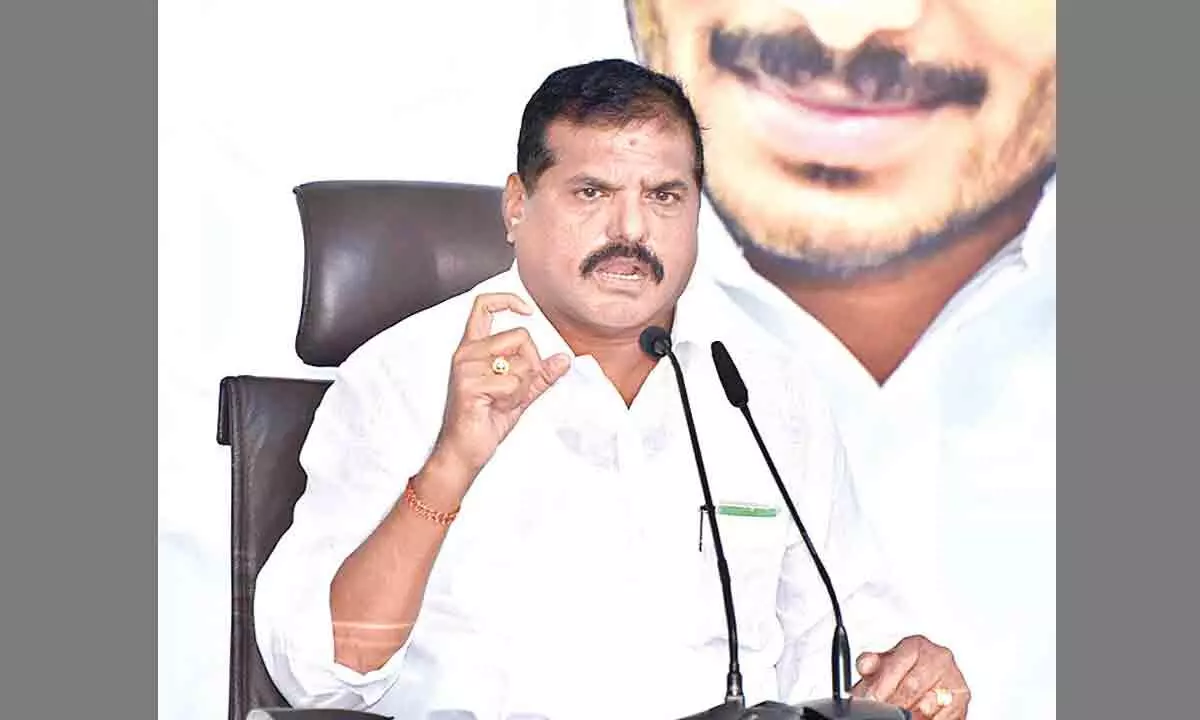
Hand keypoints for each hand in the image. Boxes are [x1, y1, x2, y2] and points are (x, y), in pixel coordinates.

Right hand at [430, 292, 570, 484]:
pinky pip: (513, 383)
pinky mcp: (470, 384)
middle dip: (531, 365)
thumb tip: (563, 359)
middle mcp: (467, 353)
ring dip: (522, 387)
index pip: (484, 306)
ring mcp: (466, 368)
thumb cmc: (483, 422)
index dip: (508, 300)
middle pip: (520, 336)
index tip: (527, 310)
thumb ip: (540, 375)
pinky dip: (514, 400)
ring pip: (521, 362)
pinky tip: (496, 409)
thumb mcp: (519, 394)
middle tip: (515, 389)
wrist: (463, 452)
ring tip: (502, 402)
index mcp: (473, 348)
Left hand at [851, 635, 969, 718]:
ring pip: (928, 702)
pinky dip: (931, 719)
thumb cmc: (902, 673)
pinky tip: (920, 717)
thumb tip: (865, 665)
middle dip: (894, 702)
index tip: (871, 698)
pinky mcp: (962, 697)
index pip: (896, 667)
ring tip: (904, 715)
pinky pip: (945, 713)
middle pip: (911, 686)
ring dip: (913, 713)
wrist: (924, 684)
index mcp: (916, 645)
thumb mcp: (883, 665)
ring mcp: (952, 677)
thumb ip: (870, 662)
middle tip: (885, 710)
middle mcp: (938, 657)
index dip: (881, 686)